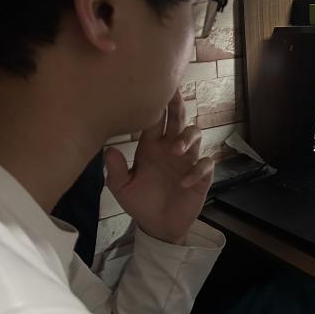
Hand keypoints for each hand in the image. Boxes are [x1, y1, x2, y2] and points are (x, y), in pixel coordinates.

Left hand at [104, 91, 213, 244]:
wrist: (157, 226)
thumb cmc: (140, 202)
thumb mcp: (122, 188)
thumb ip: (115, 170)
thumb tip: (109, 149)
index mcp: (151, 146)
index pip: (155, 119)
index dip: (156, 103)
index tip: (154, 86)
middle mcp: (171, 147)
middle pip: (178, 118)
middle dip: (177, 104)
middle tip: (174, 93)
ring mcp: (188, 160)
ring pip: (196, 134)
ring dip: (188, 137)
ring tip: (176, 149)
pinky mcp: (201, 176)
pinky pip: (205, 164)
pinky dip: (197, 170)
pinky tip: (184, 182)